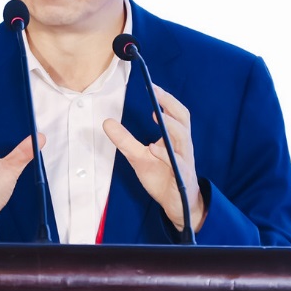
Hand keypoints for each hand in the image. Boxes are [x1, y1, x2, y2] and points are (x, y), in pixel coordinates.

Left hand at [103, 85, 205, 232]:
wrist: (178, 203)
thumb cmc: (162, 177)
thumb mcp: (138, 157)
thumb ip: (124, 140)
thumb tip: (106, 122)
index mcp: (174, 138)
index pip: (175, 112)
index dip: (166, 99)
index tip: (152, 86)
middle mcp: (182, 145)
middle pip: (183, 119)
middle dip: (171, 104)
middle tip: (156, 94)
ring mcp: (184, 160)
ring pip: (184, 139)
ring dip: (172, 126)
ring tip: (157, 115)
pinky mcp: (183, 176)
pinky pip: (179, 164)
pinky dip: (168, 156)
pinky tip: (155, 150)